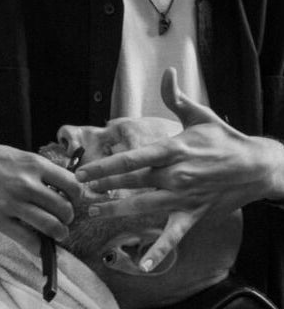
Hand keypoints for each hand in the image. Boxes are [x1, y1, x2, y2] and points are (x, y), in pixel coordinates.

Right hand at [0, 131, 80, 244]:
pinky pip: (28, 239)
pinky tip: (36, 245)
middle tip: (62, 221)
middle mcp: (26, 183)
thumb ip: (34, 170)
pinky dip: (38, 247)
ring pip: (51, 226)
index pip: (72, 184)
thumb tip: (56, 188)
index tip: (70, 201)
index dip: (75, 197)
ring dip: (58, 234)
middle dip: (67, 218)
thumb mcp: (13, 154)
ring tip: (56, 235)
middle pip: (64, 208)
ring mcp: (12, 202)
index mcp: (32, 164)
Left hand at [74, 68, 283, 271]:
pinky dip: (159, 251)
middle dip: (103, 187)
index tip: (83, 170)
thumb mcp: (199, 115)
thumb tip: (168, 72)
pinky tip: (143, 264)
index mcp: (173, 150)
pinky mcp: (194, 214)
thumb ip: (175, 96)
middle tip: (78, 190)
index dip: (105, 166)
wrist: (258, 166)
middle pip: (132, 182)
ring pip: (144, 207)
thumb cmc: (224, 139)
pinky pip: (174, 235)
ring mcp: (184, 197)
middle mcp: (176, 175)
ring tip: (94, 211)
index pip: (132, 158)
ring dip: (117, 210)